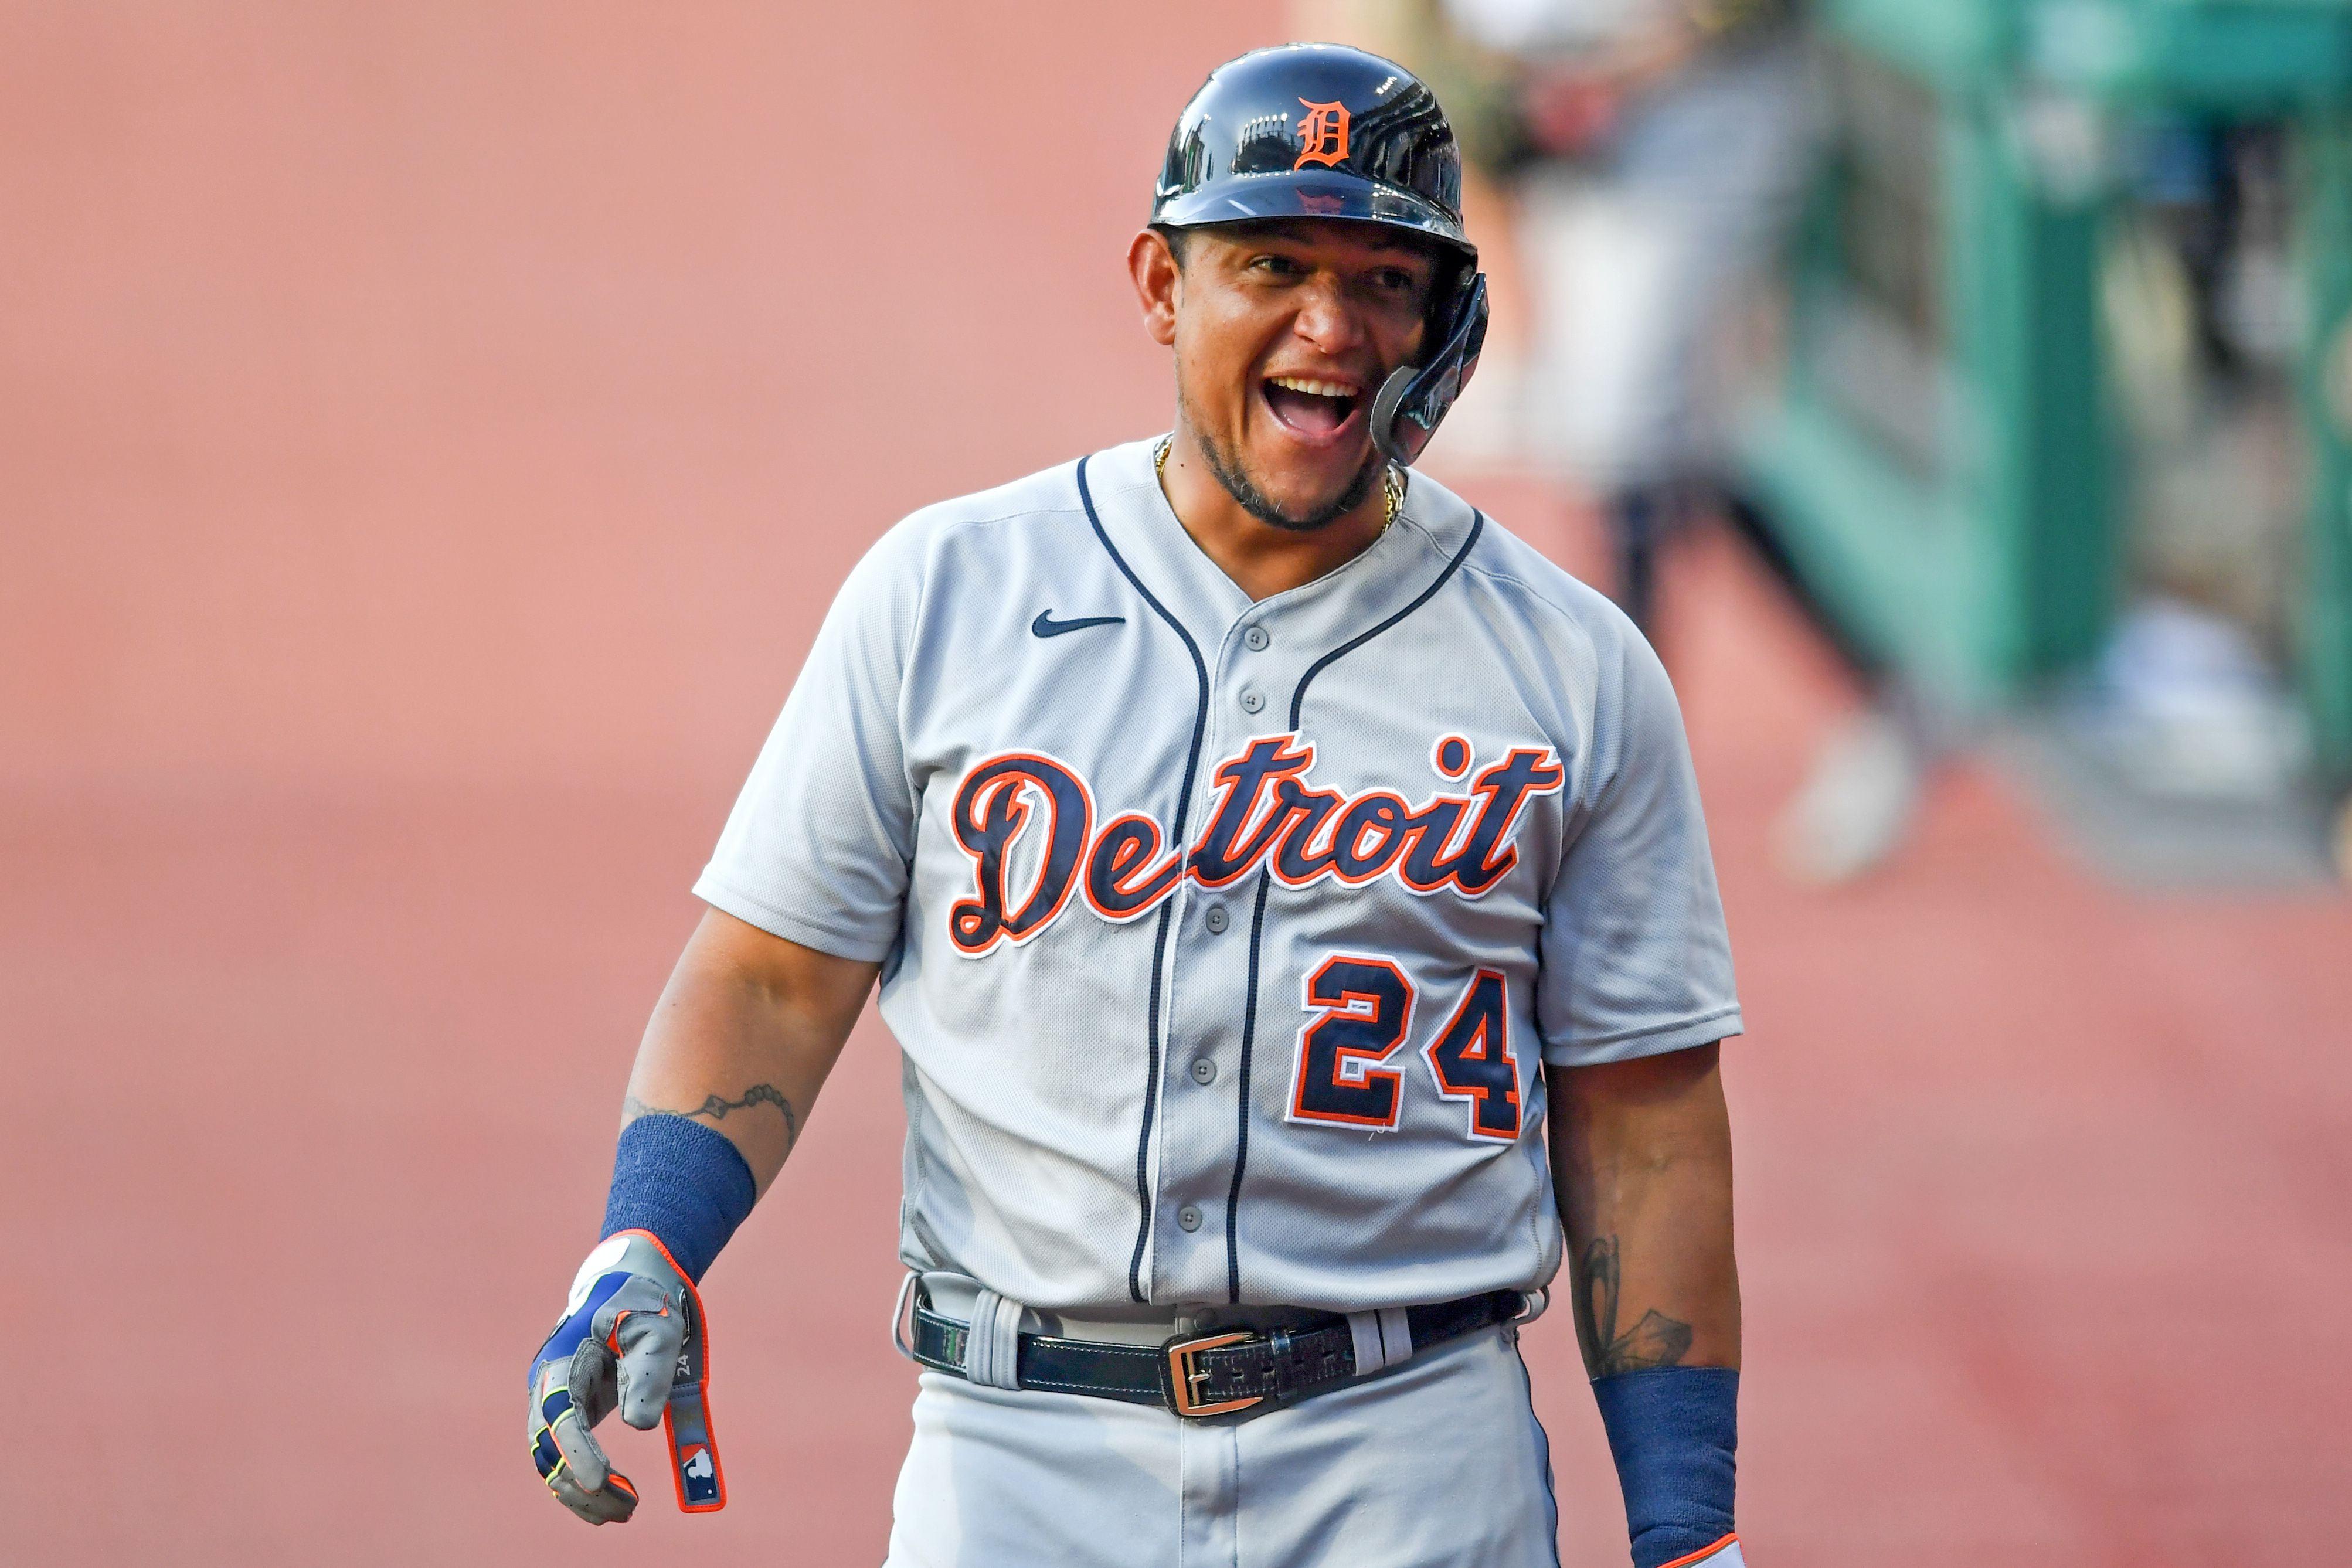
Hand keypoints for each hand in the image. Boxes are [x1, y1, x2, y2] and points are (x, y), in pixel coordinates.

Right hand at [526, 1230, 725, 1522]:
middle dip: (581, 1484)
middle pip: (548, 1448)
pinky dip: (582, 1483)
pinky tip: (610, 1502)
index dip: (577, 1451)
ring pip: (551, 1461)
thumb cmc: (642, 1304)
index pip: (560, 1415)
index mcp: (562, 1361)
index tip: (601, 1480)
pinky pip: (564, 1457)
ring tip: (624, 1511)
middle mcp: (547, 1386)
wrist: (627, 1284)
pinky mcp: (569, 1412)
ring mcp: (553, 1401)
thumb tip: (639, 1424)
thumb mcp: (655, 1330)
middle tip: (627, 1507)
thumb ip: (648, 1372)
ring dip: (581, 1492)